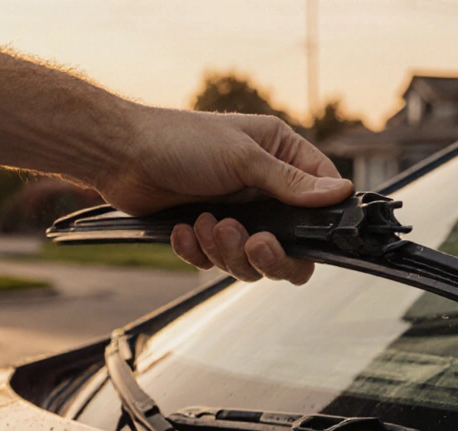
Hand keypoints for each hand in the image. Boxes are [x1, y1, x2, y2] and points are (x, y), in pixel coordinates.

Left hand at [96, 107, 352, 283]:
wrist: (119, 156)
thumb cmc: (178, 141)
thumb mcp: (243, 158)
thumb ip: (291, 182)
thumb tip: (339, 192)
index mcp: (280, 156)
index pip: (320, 195)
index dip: (318, 219)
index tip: (302, 231)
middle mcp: (263, 189)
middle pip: (292, 244)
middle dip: (269, 252)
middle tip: (253, 244)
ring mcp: (236, 213)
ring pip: (252, 259)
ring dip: (227, 249)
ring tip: (204, 225)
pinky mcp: (206, 233)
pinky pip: (216, 262)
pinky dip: (199, 251)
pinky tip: (183, 230)